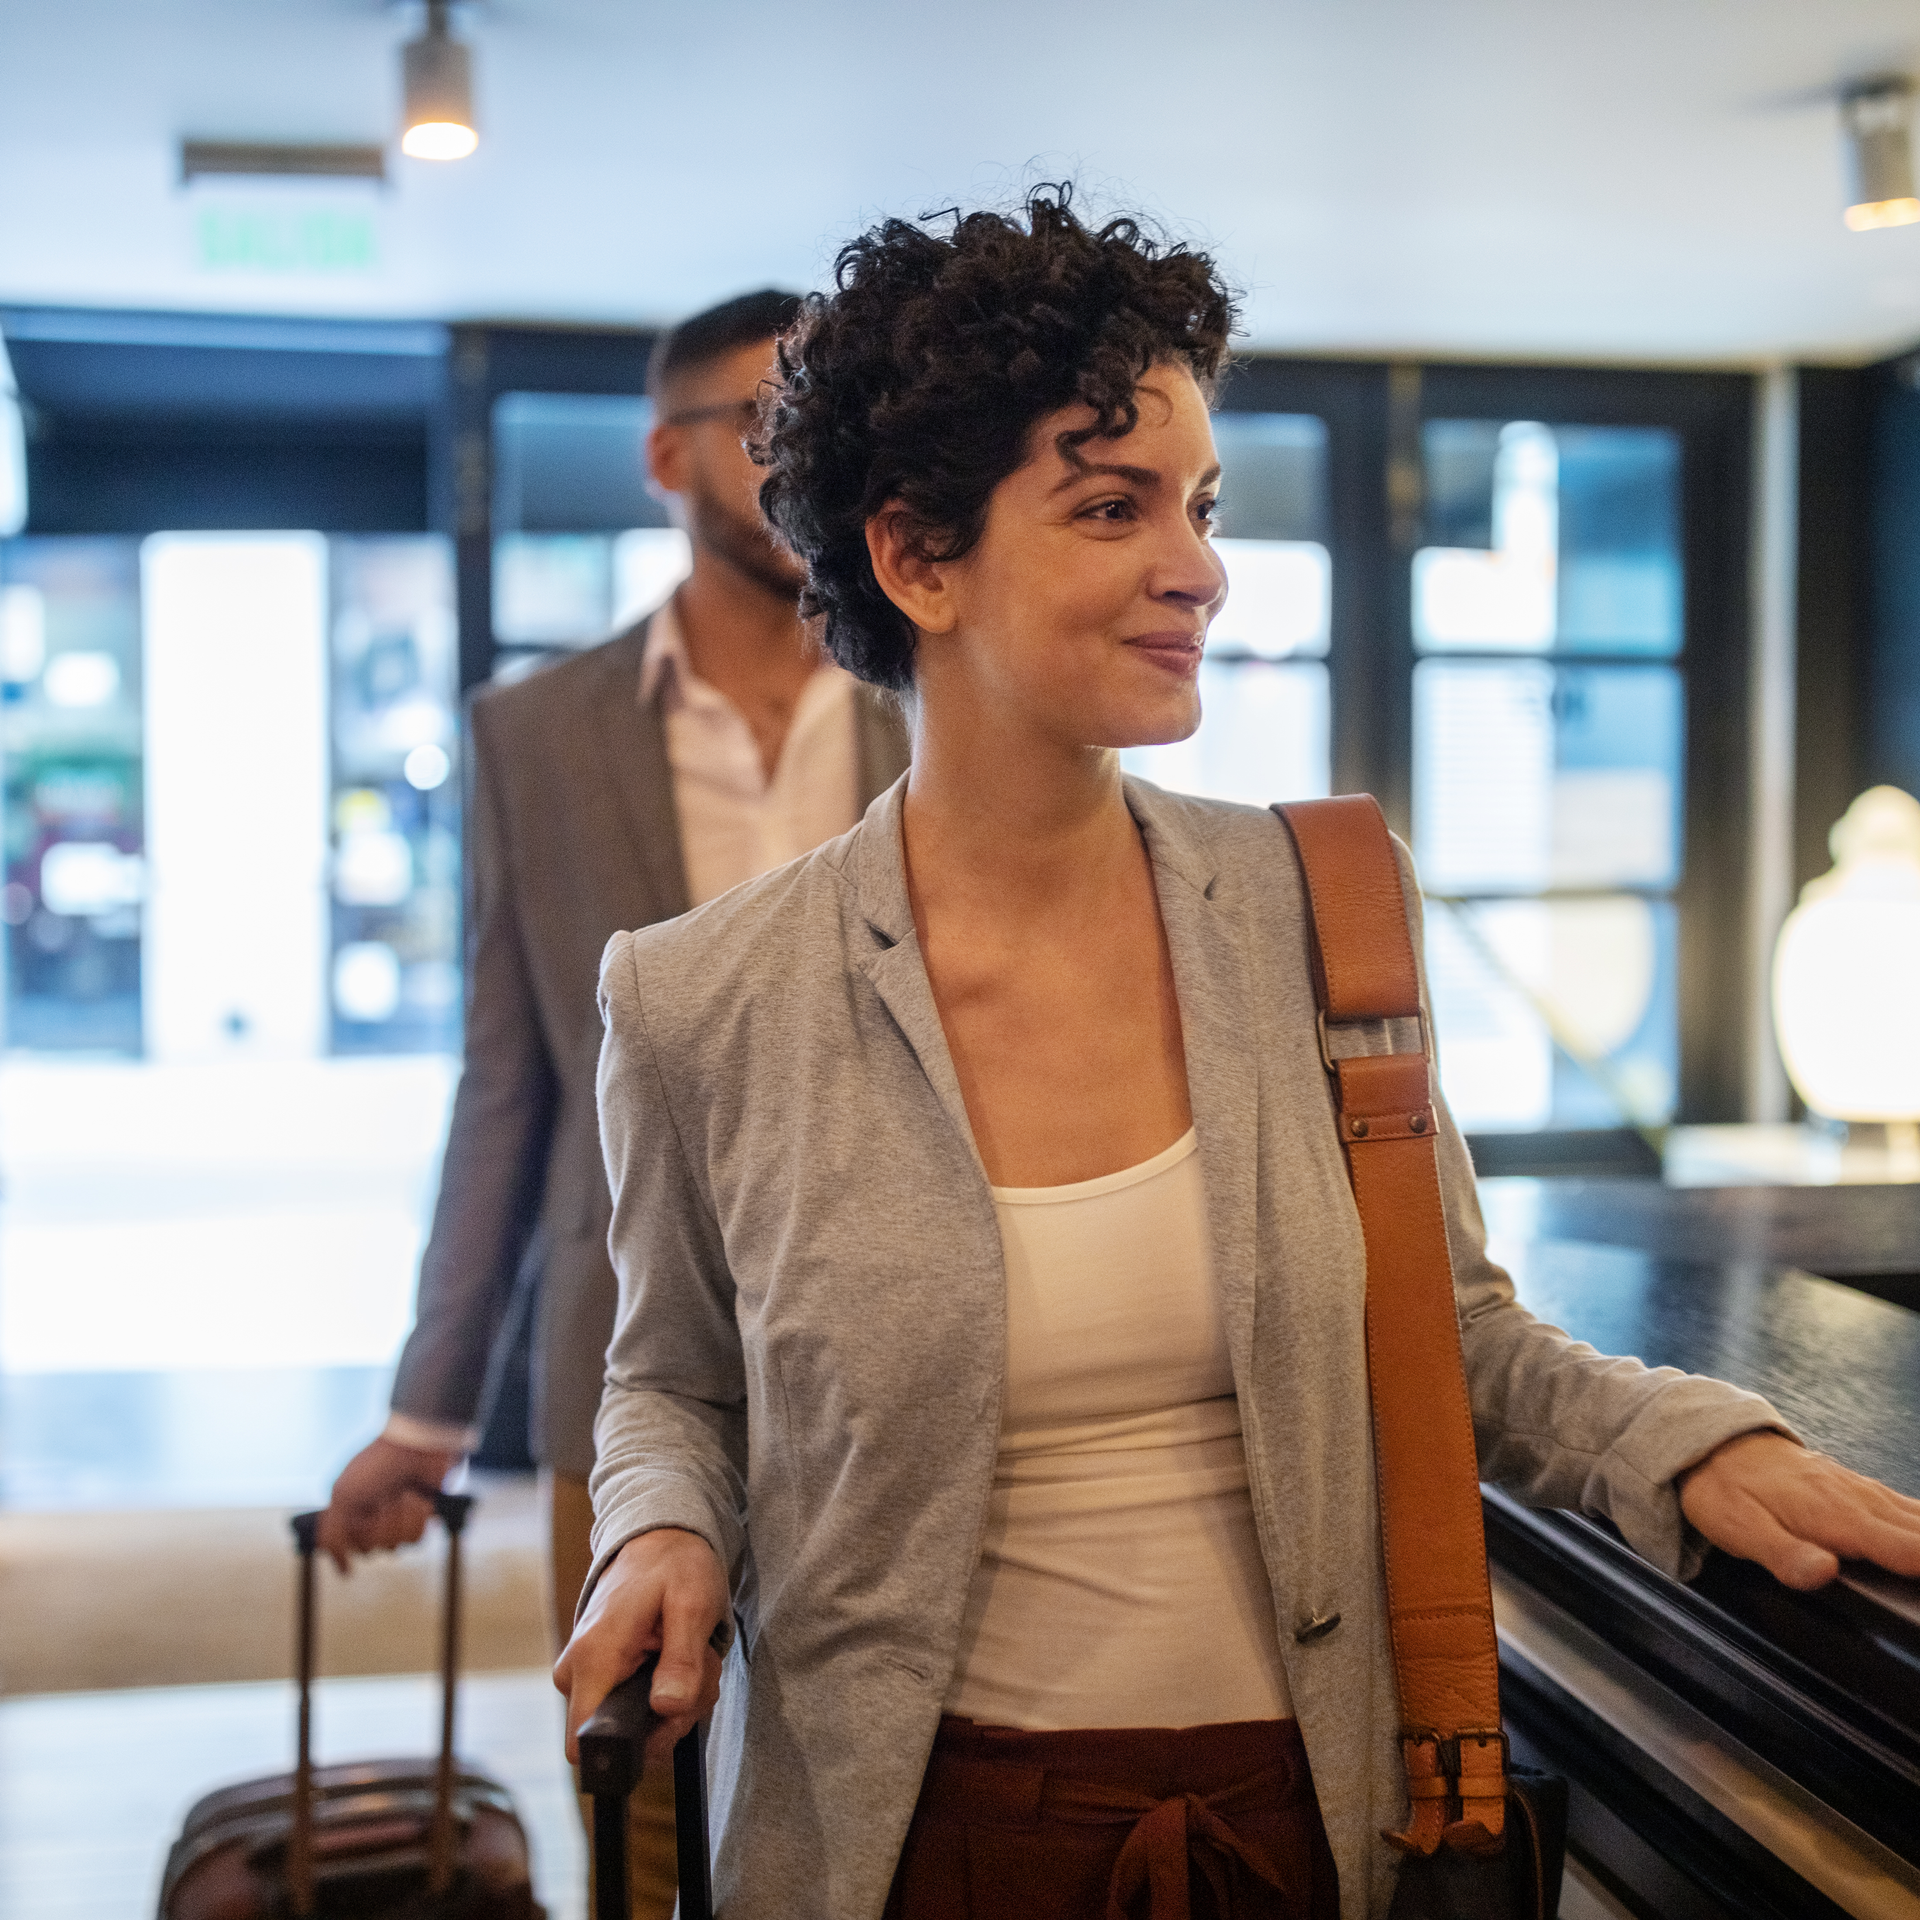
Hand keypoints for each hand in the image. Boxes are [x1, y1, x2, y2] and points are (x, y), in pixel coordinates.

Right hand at [315, 1435, 456, 1574]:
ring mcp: (397, 1518)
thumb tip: (343, 1571)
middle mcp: (370, 1518)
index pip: (346, 1546)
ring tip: (405, 1494)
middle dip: (381, 1522)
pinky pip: (416, 1538)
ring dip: (401, 1517)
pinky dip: (418, 1517)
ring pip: (396, 1544)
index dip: (357, 1532)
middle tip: (385, 1498)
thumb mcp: (343, 1496)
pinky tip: (420, 1499)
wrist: (419, 1446)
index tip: (364, 1513)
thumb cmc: (377, 1466)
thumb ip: (332, 1534)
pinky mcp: (421, 1517)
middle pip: (373, 1548)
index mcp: (349, 1511)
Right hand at [553, 1527, 727, 1774]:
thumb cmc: (674, 1564)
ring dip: (678, 1702)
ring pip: (635, 1729)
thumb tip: (667, 1709)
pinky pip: (633, 1711)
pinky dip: (668, 1694)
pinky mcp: (597, 1678)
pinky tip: (680, 1661)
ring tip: (692, 1656)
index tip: (677, 1710)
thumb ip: (681, 1659)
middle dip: (674, 1716)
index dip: (639, 1744)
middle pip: (623, 1741)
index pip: (585, 1744)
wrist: (658, 1539)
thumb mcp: (692, 1603)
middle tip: (699, 1669)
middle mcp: (576, 1673)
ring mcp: (584, 1677)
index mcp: (593, 1657)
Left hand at [1680, 1430, 1919, 1590]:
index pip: (1907, 1550)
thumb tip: (1824, 1573)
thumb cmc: (1722, 1487)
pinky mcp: (1855, 1487)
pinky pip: (1906, 1508)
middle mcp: (1857, 1499)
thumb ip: (1783, 1554)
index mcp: (1836, 1515)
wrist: (1708, 1441)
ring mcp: (1859, 1490)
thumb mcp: (1738, 1528)